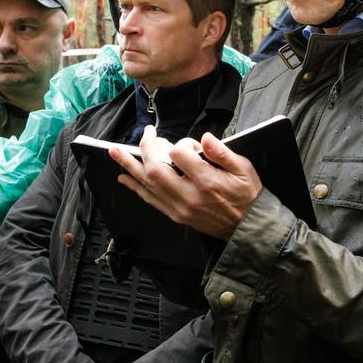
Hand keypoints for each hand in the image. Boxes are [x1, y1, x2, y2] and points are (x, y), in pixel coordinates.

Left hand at [111, 126, 261, 239]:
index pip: (179, 154)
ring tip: (115, 152)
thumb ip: (222, 152)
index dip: (180, 143)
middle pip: (155, 168)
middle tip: (147, 134)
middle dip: (146, 148)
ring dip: (129, 166)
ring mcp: (180, 208)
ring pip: (147, 184)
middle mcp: (189, 196)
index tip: (191, 145)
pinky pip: (150, 199)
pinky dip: (135, 187)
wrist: (247, 228)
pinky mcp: (176, 215)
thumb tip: (205, 138)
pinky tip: (124, 177)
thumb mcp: (244, 168)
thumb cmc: (247, 195)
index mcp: (207, 181)